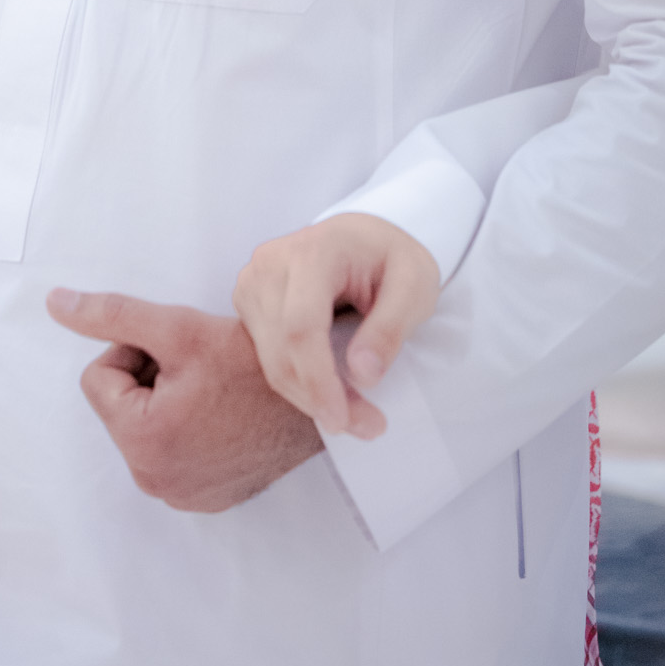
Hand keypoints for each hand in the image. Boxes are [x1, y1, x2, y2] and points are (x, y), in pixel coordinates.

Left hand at [47, 288, 320, 511]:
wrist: (318, 394)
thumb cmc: (251, 362)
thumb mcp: (177, 328)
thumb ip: (112, 315)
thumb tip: (55, 304)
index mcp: (141, 441)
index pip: (99, 378)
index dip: (135, 353)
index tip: (179, 353)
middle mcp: (155, 481)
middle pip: (121, 407)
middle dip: (150, 380)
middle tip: (199, 370)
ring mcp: (181, 496)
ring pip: (145, 428)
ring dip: (168, 403)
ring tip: (213, 390)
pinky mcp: (204, 499)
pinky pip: (172, 453)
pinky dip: (188, 430)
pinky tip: (222, 414)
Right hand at [233, 214, 440, 436]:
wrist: (362, 239)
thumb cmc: (391, 259)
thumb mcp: (415, 285)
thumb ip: (391, 326)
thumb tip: (362, 374)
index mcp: (313, 249)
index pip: (301, 325)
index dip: (318, 378)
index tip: (343, 418)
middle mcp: (272, 262)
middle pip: (282, 348)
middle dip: (320, 398)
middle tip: (367, 426)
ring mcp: (254, 280)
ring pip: (271, 360)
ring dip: (310, 398)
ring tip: (356, 416)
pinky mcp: (249, 300)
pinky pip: (268, 357)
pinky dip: (299, 384)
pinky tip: (331, 391)